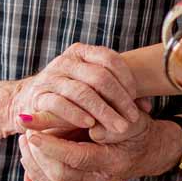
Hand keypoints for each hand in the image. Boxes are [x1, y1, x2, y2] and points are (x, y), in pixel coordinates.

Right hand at [9, 44, 142, 137]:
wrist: (34, 101)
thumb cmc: (73, 96)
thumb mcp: (95, 90)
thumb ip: (119, 94)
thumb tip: (147, 107)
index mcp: (81, 52)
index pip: (109, 58)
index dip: (126, 80)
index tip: (136, 101)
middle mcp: (65, 61)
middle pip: (98, 76)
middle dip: (119, 100)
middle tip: (132, 120)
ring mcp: (50, 77)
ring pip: (81, 91)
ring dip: (103, 112)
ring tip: (118, 128)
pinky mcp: (38, 96)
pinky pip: (59, 103)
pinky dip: (76, 114)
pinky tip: (90, 124)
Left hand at [18, 117, 180, 180]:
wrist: (147, 150)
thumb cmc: (134, 128)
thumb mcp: (128, 118)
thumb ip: (106, 120)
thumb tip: (86, 125)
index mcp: (112, 161)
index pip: (76, 157)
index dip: (51, 145)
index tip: (32, 131)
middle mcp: (100, 180)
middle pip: (60, 175)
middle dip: (37, 154)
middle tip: (27, 133)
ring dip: (33, 163)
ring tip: (25, 140)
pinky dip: (36, 172)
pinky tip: (29, 154)